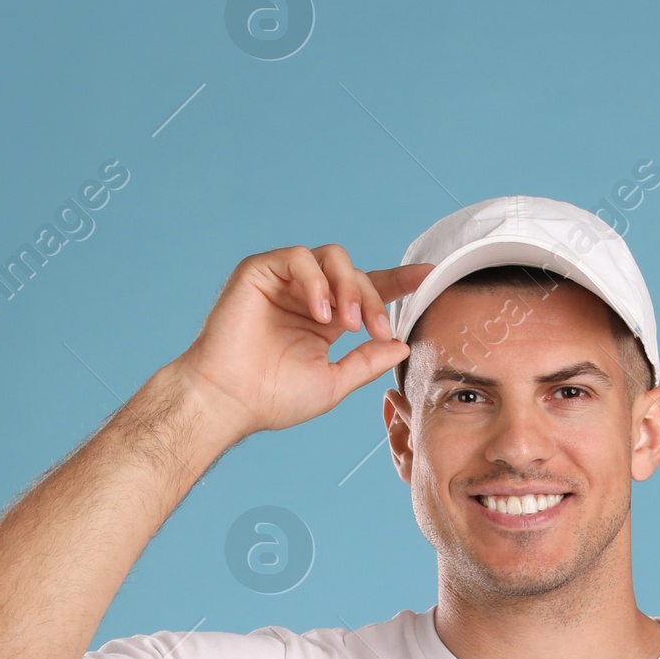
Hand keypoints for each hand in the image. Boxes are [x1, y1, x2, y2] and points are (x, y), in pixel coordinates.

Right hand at [171, 245, 431, 440]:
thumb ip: (367, 362)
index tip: (429, 276)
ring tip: (348, 323)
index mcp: (327, 319)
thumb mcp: (334, 382)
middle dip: (373, 298)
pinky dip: (316, 282)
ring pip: (332, 258)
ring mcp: (284, 281)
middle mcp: (308, 296)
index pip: (368, 290)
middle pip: (356, 273)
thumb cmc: (273, 397)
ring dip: (349, 287)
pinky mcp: (260, 271)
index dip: (398, 282)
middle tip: (373, 329)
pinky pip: (299, 257)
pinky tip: (321, 313)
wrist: (230, 401)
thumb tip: (402, 345)